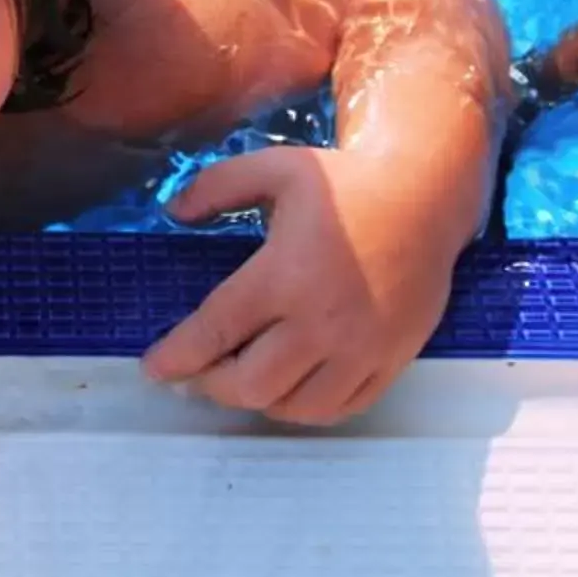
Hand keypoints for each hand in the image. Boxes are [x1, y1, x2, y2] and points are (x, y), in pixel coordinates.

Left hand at [141, 144, 473, 424]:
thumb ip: (216, 187)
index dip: (177, 356)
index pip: (217, 331)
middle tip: (195, 373)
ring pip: (295, 407)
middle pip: (250, 384)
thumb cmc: (346, 183)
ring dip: (257, 400)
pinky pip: (341, 408)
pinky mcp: (391, 361)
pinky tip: (288, 389)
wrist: (425, 198)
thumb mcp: (275, 168)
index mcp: (285, 275)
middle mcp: (322, 321)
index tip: (153, 369)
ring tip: (239, 378)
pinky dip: (306, 408)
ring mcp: (361, 348)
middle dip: (210, 385)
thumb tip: (173, 212)